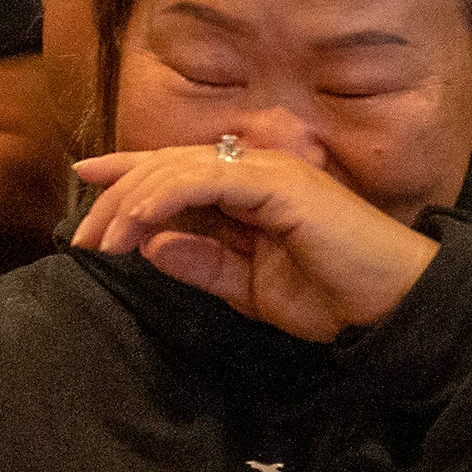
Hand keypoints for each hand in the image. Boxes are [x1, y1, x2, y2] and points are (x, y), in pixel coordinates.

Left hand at [70, 143, 437, 341]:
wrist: (390, 304)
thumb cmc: (334, 296)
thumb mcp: (251, 290)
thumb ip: (205, 266)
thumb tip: (153, 246)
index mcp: (251, 194)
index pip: (178, 173)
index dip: (129, 174)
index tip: (85, 184)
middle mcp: (258, 173)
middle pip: (169, 167)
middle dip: (117, 196)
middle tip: (81, 238)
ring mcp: (270, 173)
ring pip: (182, 168)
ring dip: (133, 202)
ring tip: (101, 239)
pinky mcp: (280, 184)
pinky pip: (210, 179)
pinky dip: (167, 195)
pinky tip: (139, 221)